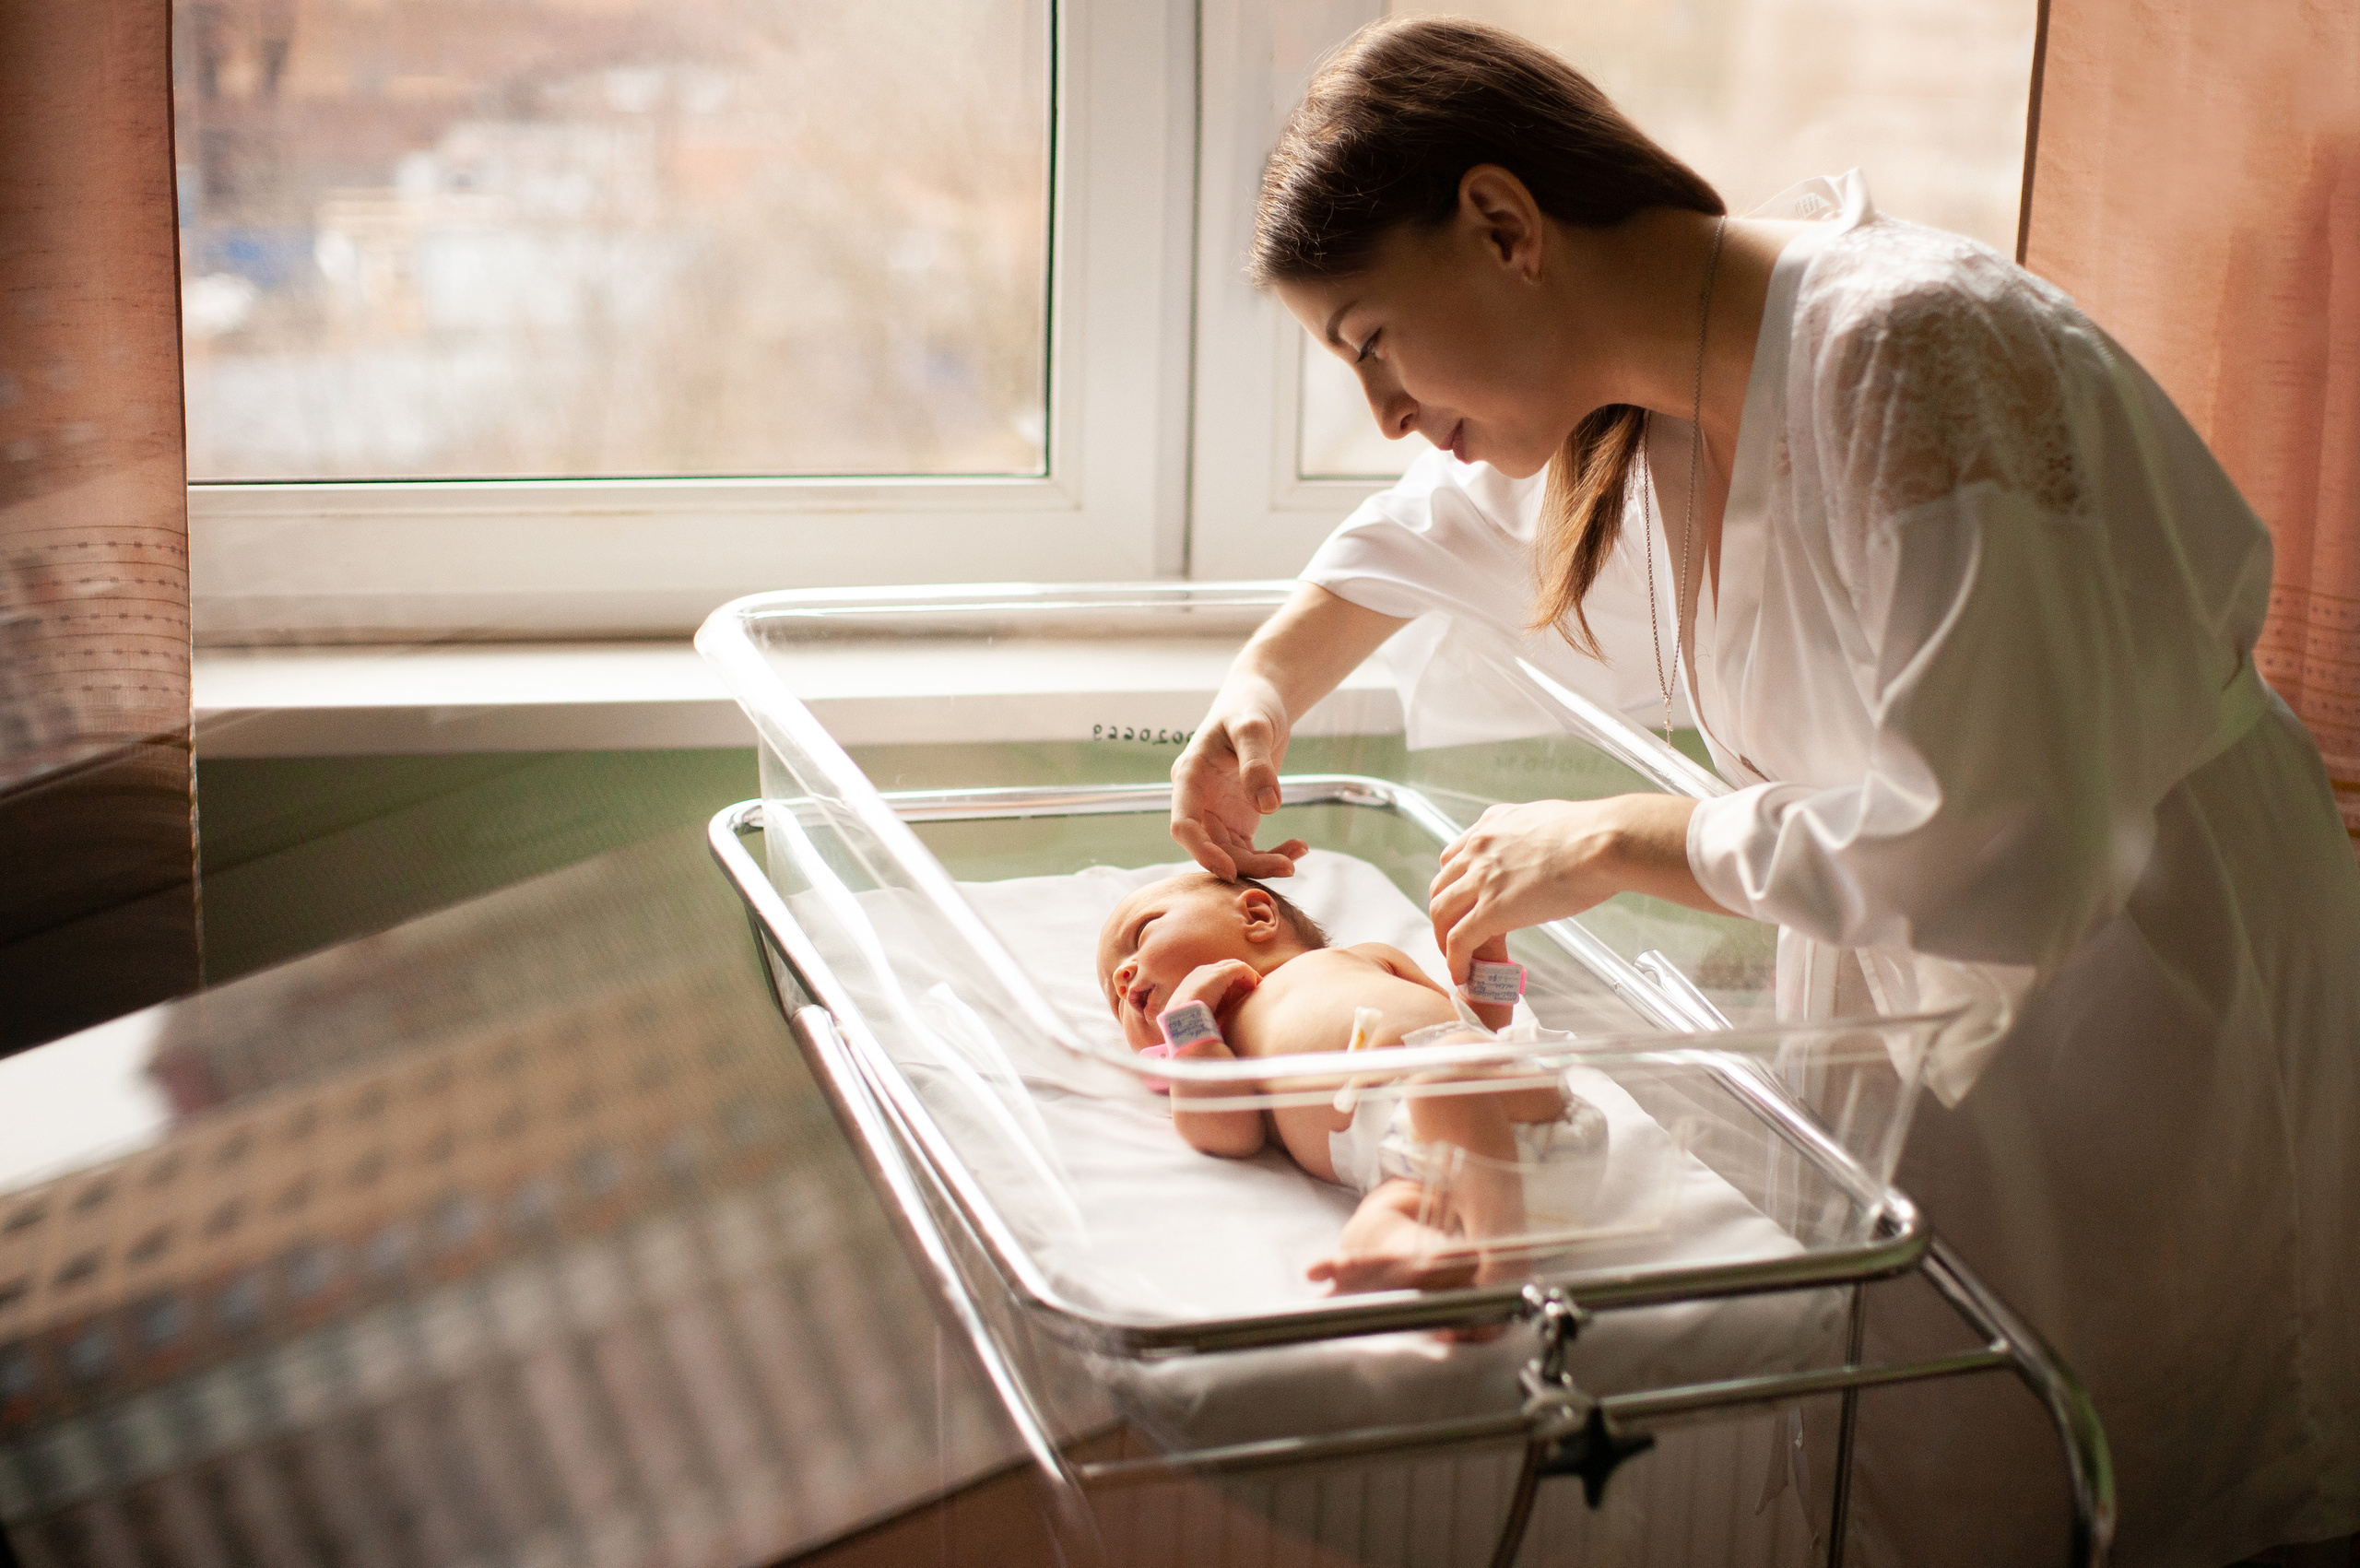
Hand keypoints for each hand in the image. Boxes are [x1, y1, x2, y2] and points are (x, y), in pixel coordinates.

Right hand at [1166, 960, 1261, 1033]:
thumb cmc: (1187, 1023)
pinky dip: (1250, 975)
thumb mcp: (1195, 1016)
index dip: (1227, 982)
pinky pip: (1240, 968)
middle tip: (1251, 986)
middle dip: (1238, 975)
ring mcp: (1210, 972)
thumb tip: (1214, 1022)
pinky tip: (1254, 986)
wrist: (1180, 1020)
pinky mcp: (1220, 974)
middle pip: (1224, 967)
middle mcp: (1201, 972)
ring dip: (1246, 975)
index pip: (1213, 975)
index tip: (1237, 994)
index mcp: (1192, 981)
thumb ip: (1205, 1013)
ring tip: (1255, 986)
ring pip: (1233, 965)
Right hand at [1171, 681, 1308, 880]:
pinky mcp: (1237, 819)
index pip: (1184, 824)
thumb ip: (1257, 764)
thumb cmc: (1249, 707)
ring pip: (1231, 854)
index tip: (1230, 870)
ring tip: (1298, 855)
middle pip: (1211, 846)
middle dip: (1245, 864)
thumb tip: (1268, 806)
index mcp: (1190, 776)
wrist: (1259, 702)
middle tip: (1287, 868)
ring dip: (1262, 863)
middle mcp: (1197, 800)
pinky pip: (1249, 849)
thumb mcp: (1253, 727)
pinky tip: (1300, 847)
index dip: (1202, 850)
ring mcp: (1216, 812)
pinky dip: (1272, 854)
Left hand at [1429, 799, 1638, 982]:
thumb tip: (1545, 853)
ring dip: (1444, 940)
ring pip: (1441, 913)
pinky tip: (1463, 975)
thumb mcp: (1549, 822)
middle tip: (1456, 935)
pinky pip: (1458, 940)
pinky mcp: (1492, 909)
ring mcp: (1482, 878)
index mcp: (1493, 824)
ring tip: (1458, 960)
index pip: (1454, 858)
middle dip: (1445, 915)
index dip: (1454, 886)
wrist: (1605, 843)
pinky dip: (1456, 961)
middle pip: (1441, 886)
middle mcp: (1479, 848)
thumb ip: (1533, 838)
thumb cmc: (1596, 835)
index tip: (1462, 904)